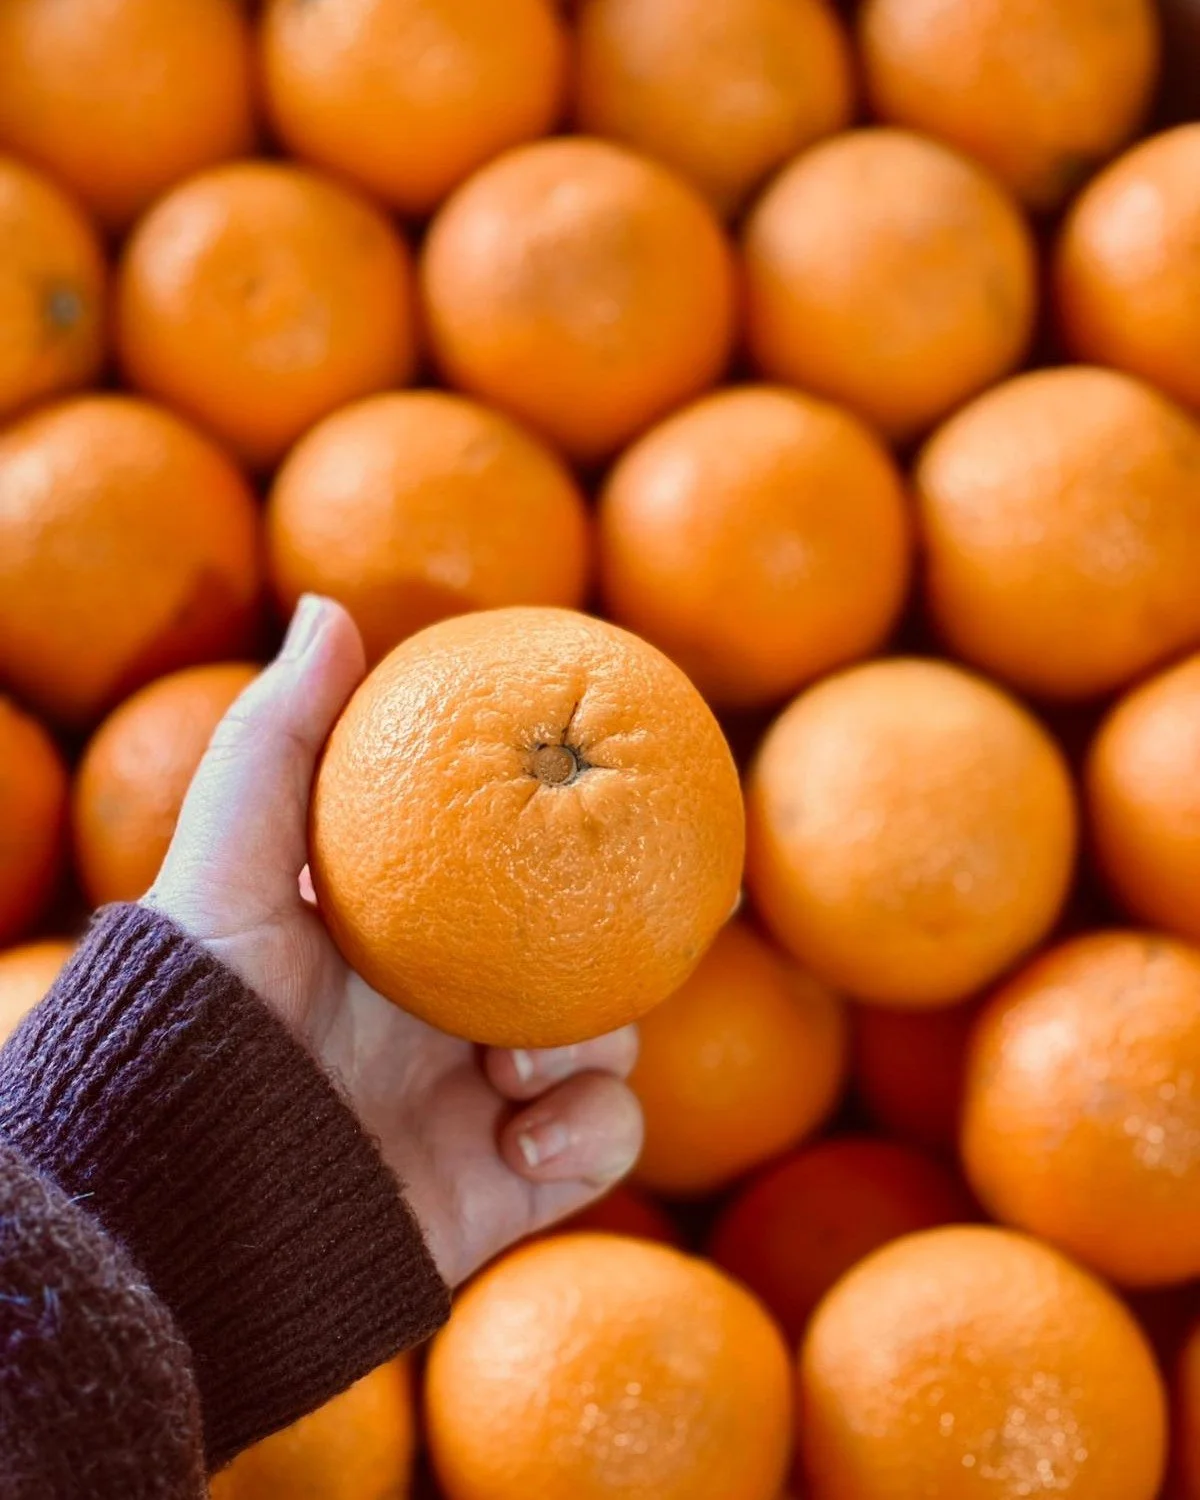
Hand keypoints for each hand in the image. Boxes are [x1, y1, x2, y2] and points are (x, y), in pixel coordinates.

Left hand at [146, 596, 642, 1286]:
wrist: (184, 1217)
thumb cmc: (194, 1028)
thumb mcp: (223, 869)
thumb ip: (274, 740)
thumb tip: (330, 607)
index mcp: (405, 936)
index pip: (519, 864)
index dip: (587, 825)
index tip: (650, 785)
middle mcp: (451, 1015)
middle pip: (585, 952)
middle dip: (617, 940)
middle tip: (660, 908)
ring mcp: (486, 1102)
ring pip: (609, 1046)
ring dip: (591, 1048)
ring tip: (513, 1068)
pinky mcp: (508, 1186)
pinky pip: (602, 1145)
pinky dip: (588, 1137)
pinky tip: (520, 1142)